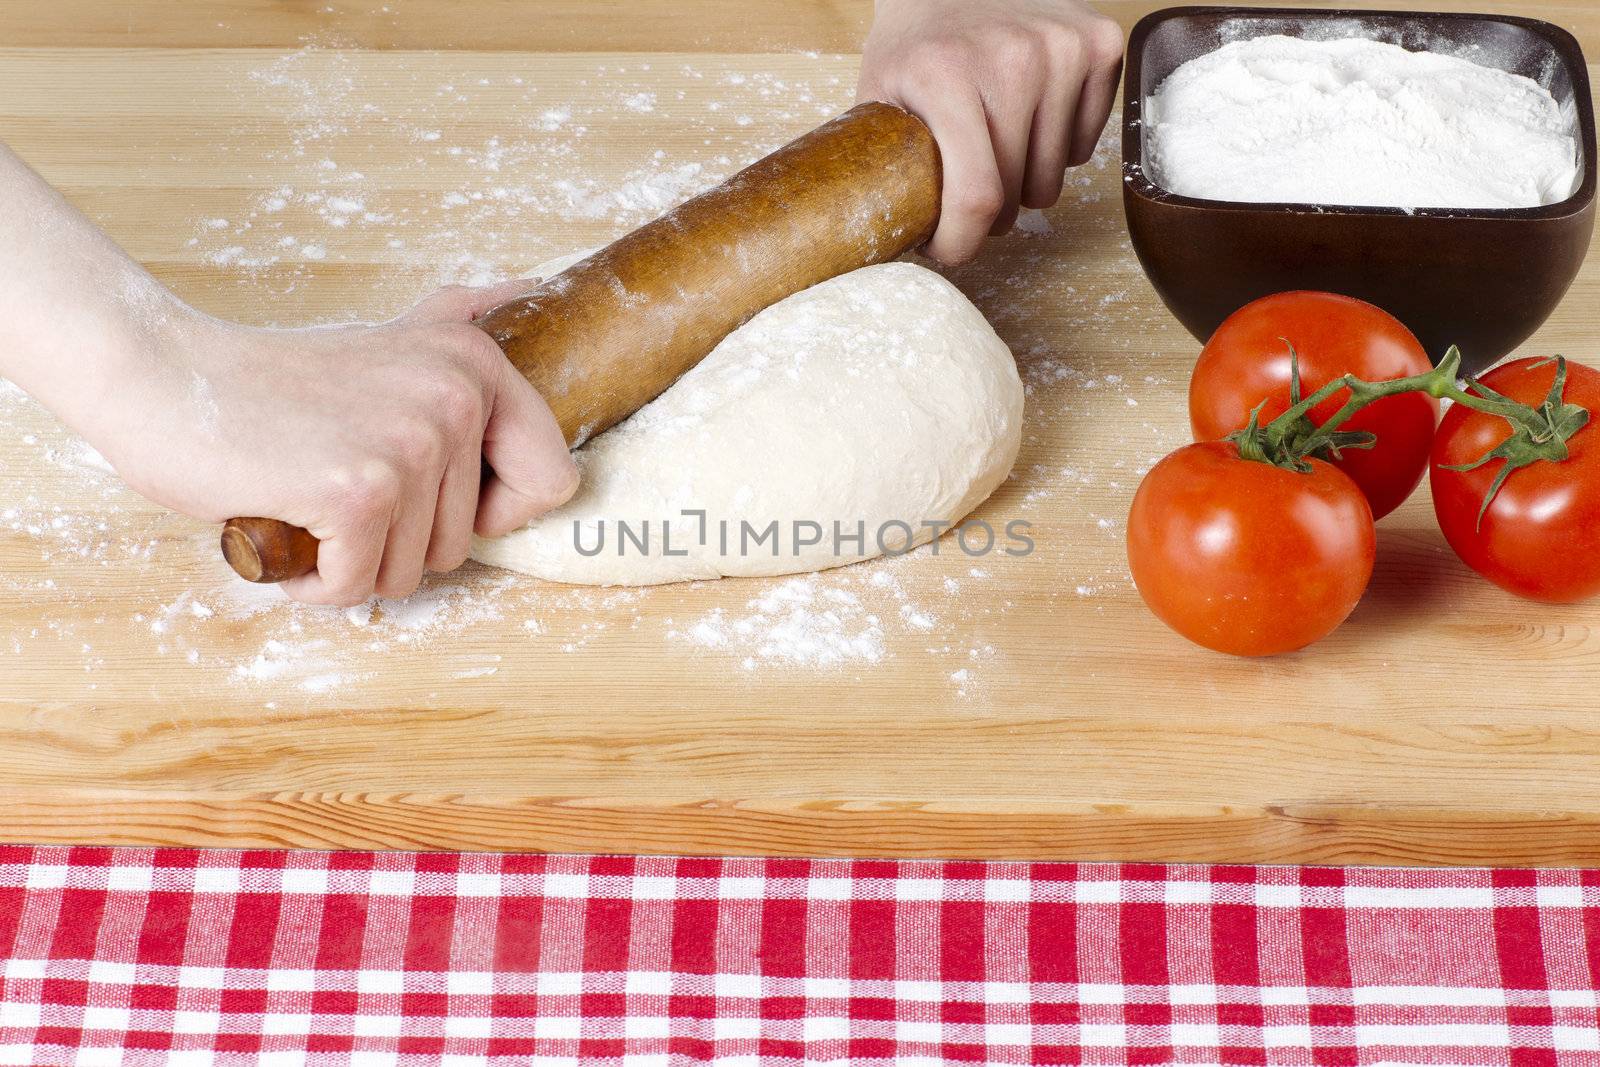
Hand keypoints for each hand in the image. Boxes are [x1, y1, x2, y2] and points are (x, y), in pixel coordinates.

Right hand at [104, 280, 577, 605]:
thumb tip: (530, 287)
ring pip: (413, 571)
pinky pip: (356, 586)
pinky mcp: (359, 493)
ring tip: (310, 498)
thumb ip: (457, 319)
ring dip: (353, 560)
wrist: (161, 377)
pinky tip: (285, 523)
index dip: (493, 509)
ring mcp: (411, 445)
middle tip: (340, 485)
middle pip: (468, 542)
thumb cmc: (271, 382)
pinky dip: (312, 579)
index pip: (552, 482)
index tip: (429, 487)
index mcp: (477, 362)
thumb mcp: (391, 339)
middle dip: (399, 540)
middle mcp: (456, 397)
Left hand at [857, 0, 1123, 263]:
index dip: (961, 244)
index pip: (976, 197)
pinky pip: (1084, 147)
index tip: (950, 250)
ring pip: (1052, 179)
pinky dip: (1057, 149)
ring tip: (994, 146)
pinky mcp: (1099, 44)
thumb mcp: (878, 97)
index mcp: (946, 74)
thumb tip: (882, 244)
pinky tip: (1028, 116)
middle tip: (964, 188)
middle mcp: (1013, 57)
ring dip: (1022, 182)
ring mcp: (1062, 47)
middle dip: (987, 213)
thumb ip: (885, 168)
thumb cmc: (915, 42)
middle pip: (1016, 195)